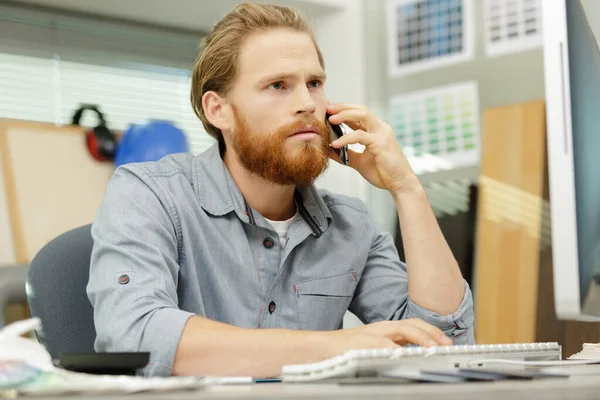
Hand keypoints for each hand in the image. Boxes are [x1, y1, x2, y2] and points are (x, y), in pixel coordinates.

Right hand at [322, 319, 451, 358]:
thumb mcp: (375, 345)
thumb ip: (392, 347)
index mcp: (386, 329)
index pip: (414, 325)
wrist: (324, 347)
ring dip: (420, 338)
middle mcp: (383, 328)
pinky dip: (399, 350)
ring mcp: (375, 334)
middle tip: (446, 344)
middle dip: (432, 333)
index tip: (446, 342)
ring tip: (433, 347)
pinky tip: (408, 355)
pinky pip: (386, 345)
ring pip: (403, 330)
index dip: (432, 332)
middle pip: (413, 324)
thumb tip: (410, 355)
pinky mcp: (366, 342)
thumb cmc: (348, 349)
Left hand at [327, 102, 418, 194]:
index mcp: (376, 131)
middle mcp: (380, 128)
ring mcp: (382, 134)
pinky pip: (360, 136)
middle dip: (342, 107)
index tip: (328, 109)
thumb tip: (327, 150)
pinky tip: (334, 144)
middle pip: (361, 109)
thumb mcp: (358, 161)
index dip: (343, 109)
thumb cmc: (382, 173)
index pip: (359, 114)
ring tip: (330, 119)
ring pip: (362, 115)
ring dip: (344, 115)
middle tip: (327, 108)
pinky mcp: (381, 143)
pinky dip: (346, 138)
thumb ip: (345, 154)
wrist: (400, 184)